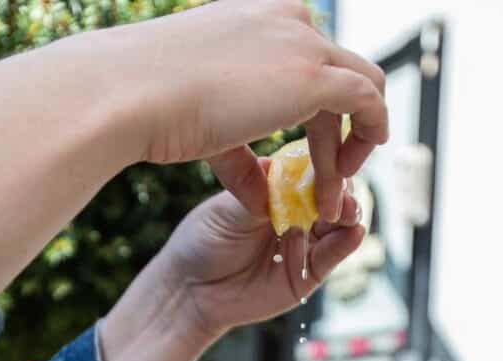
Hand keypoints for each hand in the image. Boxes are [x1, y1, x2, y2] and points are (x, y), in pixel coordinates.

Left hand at [98, 163, 362, 360]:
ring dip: (349, 213)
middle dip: (340, 188)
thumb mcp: (229, 210)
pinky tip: (353, 232)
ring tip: (348, 209)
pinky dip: (346, 242)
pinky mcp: (309, 273)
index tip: (328, 155)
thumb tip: (289, 162)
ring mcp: (305, 242)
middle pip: (331, 193)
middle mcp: (296, 213)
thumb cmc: (203, 241)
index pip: (308, 168)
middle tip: (342, 187)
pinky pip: (334, 255)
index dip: (321, 162)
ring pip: (339, 223)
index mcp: (276, 189)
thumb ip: (261, 192)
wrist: (191, 290)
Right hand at [125, 0, 386, 220]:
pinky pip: (368, 101)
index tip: (309, 152)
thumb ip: (241, 158)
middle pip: (340, 75)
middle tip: (328, 179)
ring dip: (355, 143)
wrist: (133, 92)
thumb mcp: (205, 123)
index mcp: (261, 17)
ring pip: (361, 89)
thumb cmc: (151, 105)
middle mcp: (289, 17)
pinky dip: (369, 135)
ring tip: (334, 190)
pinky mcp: (313, 75)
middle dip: (339, 131)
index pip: (310, 58)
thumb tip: (261, 200)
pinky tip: (348, 173)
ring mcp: (304, 42)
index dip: (318, 110)